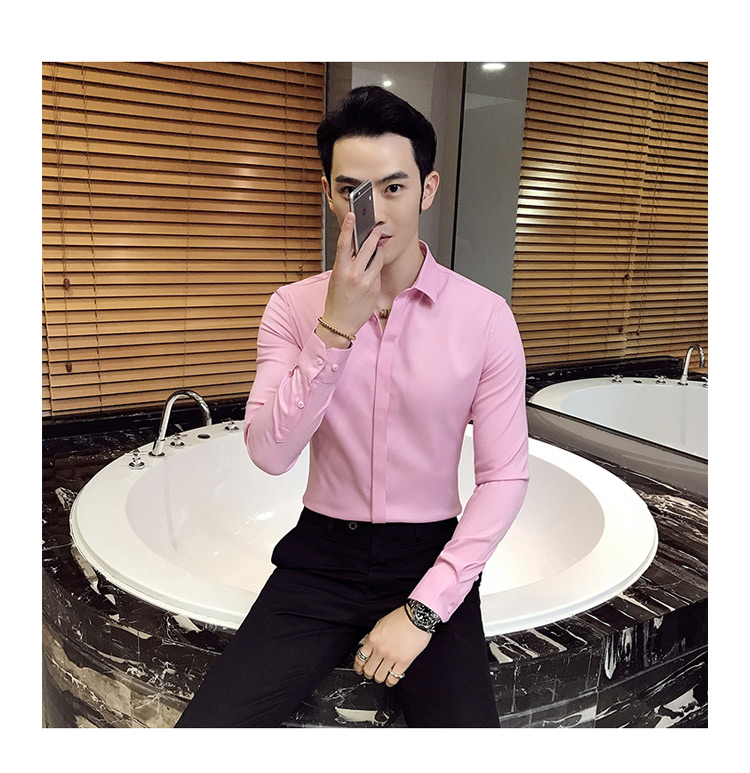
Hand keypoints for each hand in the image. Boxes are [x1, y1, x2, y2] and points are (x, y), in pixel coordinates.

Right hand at [319, 212, 383, 338]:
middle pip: (368, 247)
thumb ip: (346, 264)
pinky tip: (371, 275)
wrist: (341, 323)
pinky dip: (376, 270)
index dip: (347, 227)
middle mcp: (354, 275)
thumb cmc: (336, 301)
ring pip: (378, 259)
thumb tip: (355, 251)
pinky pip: (378, 273)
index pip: (344, 244)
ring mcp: (366, 282)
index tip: (352, 215)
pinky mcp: (375, 289)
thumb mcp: (336, 278)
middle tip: (377, 229)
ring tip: (377, 252)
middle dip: (374, 236)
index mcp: (340, 270)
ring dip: (378, 253)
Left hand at [354, 606, 431, 686]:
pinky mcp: (403, 662)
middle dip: (368, 674)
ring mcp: (391, 656)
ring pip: (379, 676)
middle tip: (371, 674)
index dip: (358, 667)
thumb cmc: (401, 618)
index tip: (360, 670)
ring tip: (382, 676)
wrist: (417, 617)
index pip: (360, 659)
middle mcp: (380, 649)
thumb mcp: (381, 623)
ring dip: (379, 678)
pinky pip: (393, 678)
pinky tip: (390, 680)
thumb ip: (374, 637)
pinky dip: (390, 681)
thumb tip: (370, 647)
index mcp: (373, 639)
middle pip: (368, 670)